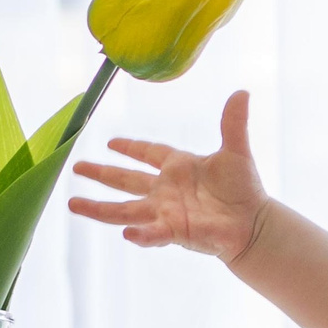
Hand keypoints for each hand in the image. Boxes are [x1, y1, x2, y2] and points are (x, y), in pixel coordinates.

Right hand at [69, 89, 271, 258]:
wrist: (255, 224)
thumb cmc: (244, 189)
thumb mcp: (236, 152)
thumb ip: (233, 123)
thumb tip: (242, 92)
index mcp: (178, 167)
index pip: (148, 153)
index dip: (131, 147)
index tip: (110, 142)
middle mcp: (165, 190)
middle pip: (125, 180)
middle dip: (101, 173)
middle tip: (74, 167)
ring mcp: (166, 212)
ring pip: (125, 210)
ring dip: (99, 208)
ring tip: (72, 203)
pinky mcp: (174, 231)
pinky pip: (152, 233)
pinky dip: (141, 234)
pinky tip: (127, 233)